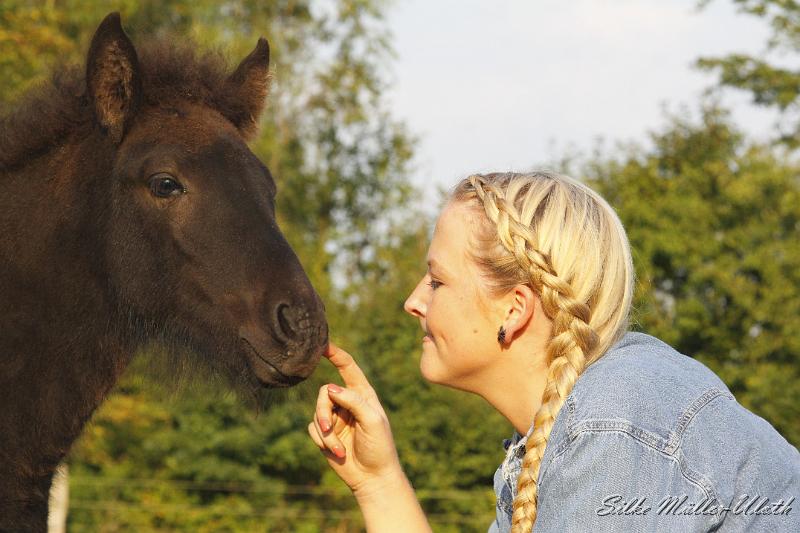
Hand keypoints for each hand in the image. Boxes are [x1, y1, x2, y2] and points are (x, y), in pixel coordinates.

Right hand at [308, 342, 402, 494]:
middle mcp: (348, 402)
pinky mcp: (325, 433)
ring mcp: (336, 417)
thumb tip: (330, 388)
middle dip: (324, 411)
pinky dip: (322, 441)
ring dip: (325, 432)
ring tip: (338, 448)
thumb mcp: (372, 420)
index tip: (323, 344)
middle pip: (325, 393)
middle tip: (330, 428)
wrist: (372, 477)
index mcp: (363, 394)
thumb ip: (353, 401)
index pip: (348, 368)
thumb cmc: (379, 447)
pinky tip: (337, 452)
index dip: (336, 354)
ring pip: (317, 411)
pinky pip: (312, 428)